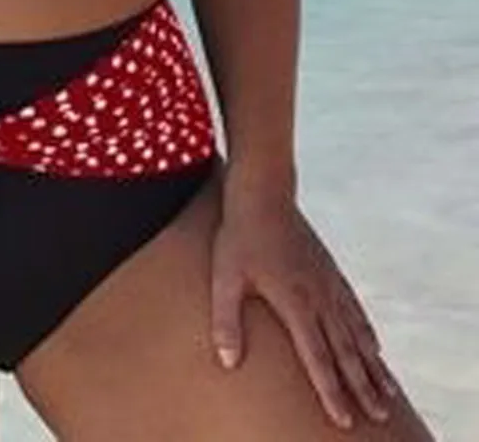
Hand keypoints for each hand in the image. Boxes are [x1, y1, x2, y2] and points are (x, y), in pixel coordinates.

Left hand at [210, 188, 399, 431]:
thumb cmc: (239, 235)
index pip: (316, 357)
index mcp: (295, 302)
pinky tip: (375, 346)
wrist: (264, 192)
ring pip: (356, 332)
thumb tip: (227, 361)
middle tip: (379, 415)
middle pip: (345, 351)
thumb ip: (226, 320)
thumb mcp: (225, 277)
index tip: (344, 418)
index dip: (330, 390)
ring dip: (372, 364)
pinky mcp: (329, 269)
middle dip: (362, 386)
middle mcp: (318, 296)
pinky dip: (367, 332)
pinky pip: (354, 308)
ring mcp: (328, 282)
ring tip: (386, 391)